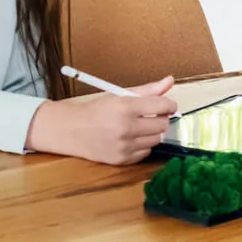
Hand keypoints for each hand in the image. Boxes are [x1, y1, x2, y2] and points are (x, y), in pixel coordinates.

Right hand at [27, 77, 178, 164]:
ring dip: (151, 133)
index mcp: (125, 107)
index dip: (169, 105)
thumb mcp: (120, 94)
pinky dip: (142, 145)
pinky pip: (146, 152)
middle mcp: (126, 128)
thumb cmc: (96, 110)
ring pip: (156, 140)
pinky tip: (131, 138)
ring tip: (138, 126)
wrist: (71, 130)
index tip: (168, 105)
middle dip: (160, 119)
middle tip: (150, 115)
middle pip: (162, 125)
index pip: (162, 106)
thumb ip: (147, 90)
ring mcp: (124, 146)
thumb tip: (169, 81)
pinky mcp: (122, 160)